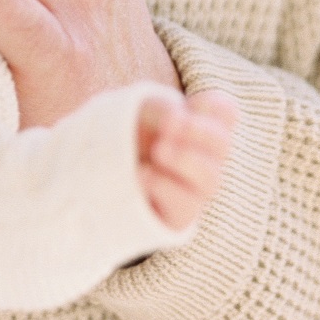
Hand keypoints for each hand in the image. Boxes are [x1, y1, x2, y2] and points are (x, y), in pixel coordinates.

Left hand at [136, 90, 238, 229]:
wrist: (93, 178)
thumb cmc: (123, 138)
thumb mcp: (137, 114)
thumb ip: (161, 110)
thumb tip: (175, 117)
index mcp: (198, 128)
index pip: (226, 113)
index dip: (215, 106)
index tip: (188, 104)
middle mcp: (204, 159)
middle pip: (222, 144)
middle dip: (198, 130)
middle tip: (168, 123)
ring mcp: (194, 189)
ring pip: (210, 179)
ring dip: (185, 159)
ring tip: (158, 149)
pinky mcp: (177, 215)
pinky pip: (184, 206)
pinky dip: (163, 186)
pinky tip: (142, 173)